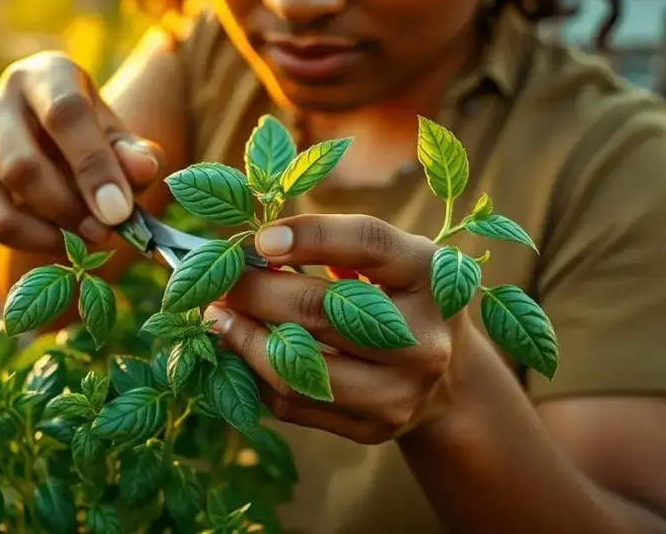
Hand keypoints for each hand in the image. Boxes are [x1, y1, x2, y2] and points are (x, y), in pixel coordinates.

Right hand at [0, 51, 163, 253]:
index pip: (66, 114)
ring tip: (83, 239)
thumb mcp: (121, 141)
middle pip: (23, 165)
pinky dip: (24, 238)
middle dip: (67, 208)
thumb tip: (142, 168)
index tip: (118, 212)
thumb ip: (135, 154)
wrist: (54, 147)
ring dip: (45, 229)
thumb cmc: (93, 140)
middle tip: (104, 232)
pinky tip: (56, 238)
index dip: (93, 167)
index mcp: (45, 75)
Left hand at [206, 214, 469, 443]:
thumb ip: (332, 245)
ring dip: (244, 339)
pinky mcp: (374, 428)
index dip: (309, 237)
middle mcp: (423, 338)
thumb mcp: (390, 260)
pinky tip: (240, 350)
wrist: (448, 380)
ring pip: (299, 369)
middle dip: (254, 291)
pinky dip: (256, 374)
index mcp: (431, 276)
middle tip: (217, 279)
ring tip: (218, 316)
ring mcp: (401, 391)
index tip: (258, 239)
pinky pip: (294, 405)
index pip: (368, 244)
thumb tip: (246, 245)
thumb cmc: (400, 299)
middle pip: (321, 310)